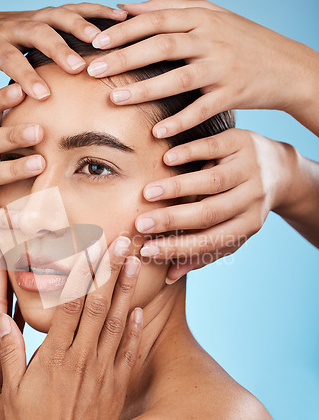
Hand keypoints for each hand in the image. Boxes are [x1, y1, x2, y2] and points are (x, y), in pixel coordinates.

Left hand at [0, 5, 126, 97]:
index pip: (9, 58)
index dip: (25, 75)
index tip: (42, 95)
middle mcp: (14, 26)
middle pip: (38, 32)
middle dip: (59, 49)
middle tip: (79, 69)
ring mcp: (32, 17)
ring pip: (59, 16)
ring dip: (82, 26)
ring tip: (106, 40)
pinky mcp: (44, 15)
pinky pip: (72, 9)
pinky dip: (94, 11)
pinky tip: (118, 18)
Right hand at [0, 236, 142, 419]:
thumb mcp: (12, 391)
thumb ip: (10, 351)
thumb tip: (1, 318)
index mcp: (55, 356)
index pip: (70, 304)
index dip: (81, 273)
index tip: (89, 249)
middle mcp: (82, 358)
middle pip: (99, 305)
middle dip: (111, 270)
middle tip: (123, 243)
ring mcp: (102, 372)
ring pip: (117, 322)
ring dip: (127, 290)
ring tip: (136, 263)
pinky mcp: (115, 388)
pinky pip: (128, 353)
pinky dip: (134, 329)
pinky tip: (139, 310)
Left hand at [0, 239, 23, 419]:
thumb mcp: (6, 398)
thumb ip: (12, 363)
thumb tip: (11, 326)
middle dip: (1, 271)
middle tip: (8, 243)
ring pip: (5, 311)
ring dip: (10, 286)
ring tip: (22, 264)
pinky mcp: (3, 362)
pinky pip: (13, 327)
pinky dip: (20, 310)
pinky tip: (32, 304)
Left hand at [86, 0, 318, 135]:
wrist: (286, 66)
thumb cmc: (241, 41)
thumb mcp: (211, 16)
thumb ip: (170, 10)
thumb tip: (127, 7)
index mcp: (202, 17)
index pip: (156, 20)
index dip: (124, 30)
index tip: (96, 42)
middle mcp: (211, 38)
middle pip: (162, 45)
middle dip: (124, 57)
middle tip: (93, 69)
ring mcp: (222, 66)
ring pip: (179, 76)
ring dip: (145, 89)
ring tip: (115, 99)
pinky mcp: (232, 93)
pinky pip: (202, 109)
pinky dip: (180, 121)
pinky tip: (158, 132)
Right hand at [136, 128, 298, 281]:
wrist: (279, 170)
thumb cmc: (243, 207)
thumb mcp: (230, 231)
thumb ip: (201, 252)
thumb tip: (169, 277)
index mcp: (247, 225)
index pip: (209, 242)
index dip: (177, 248)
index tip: (146, 250)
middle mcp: (251, 199)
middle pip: (209, 213)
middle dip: (172, 220)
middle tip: (141, 224)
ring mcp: (249, 169)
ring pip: (211, 182)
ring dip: (177, 188)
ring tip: (148, 193)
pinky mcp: (242, 142)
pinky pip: (213, 148)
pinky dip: (189, 153)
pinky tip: (167, 160)